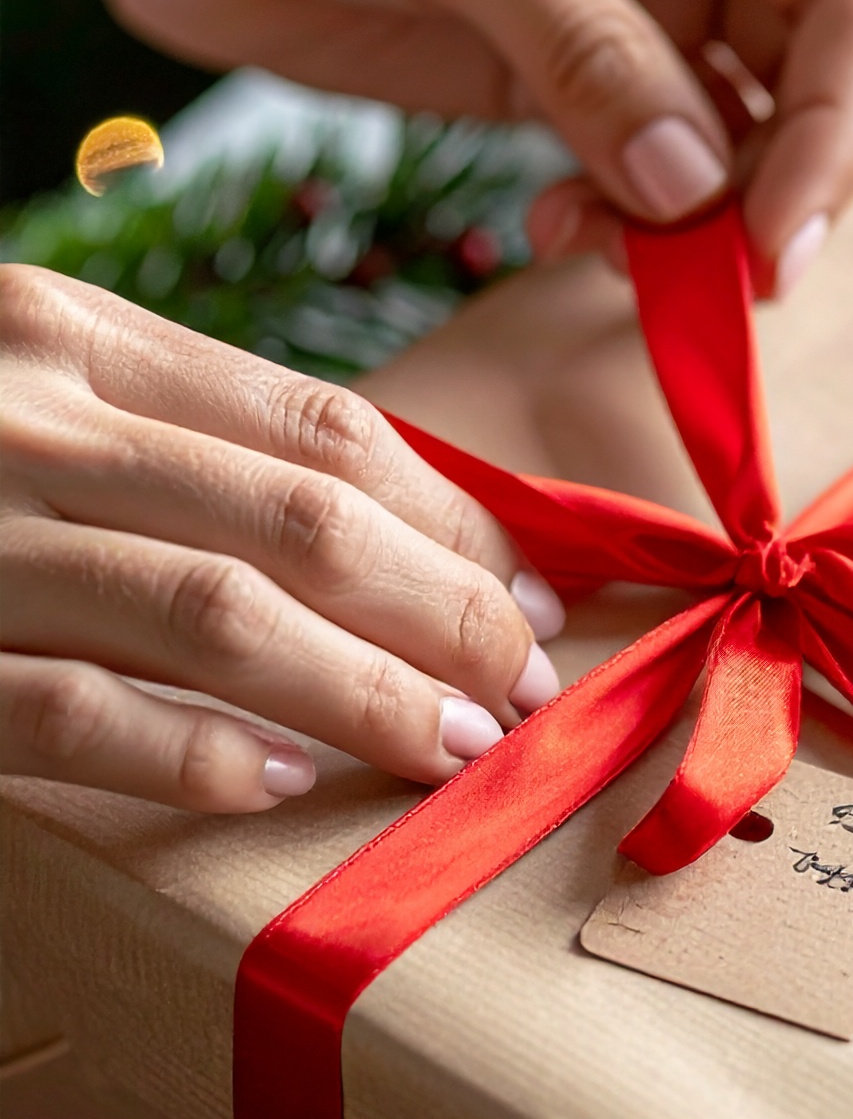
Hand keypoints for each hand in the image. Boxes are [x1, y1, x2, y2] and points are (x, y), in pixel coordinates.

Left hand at [0, 0, 852, 295]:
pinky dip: (638, 227)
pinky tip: (562, 229)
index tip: (776, 235)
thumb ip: (583, 46)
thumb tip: (699, 186)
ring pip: (754, 139)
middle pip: (831, 70)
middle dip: (796, 180)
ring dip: (710, 221)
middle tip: (725, 279)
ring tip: (609, 250)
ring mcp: (641, 0)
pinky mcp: (571, 79)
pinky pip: (659, 177)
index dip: (838, 117)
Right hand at [0, 266, 562, 811]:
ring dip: (365, 694)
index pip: (322, 430)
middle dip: (445, 615)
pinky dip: (201, 754)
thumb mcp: (51, 409)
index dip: (456, 525)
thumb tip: (420, 547)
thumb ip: (196, 449)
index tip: (535, 601)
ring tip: (450, 744)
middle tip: (520, 690)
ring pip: (219, 616)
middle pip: (301, 521)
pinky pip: (84, 716)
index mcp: (74, 337)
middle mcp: (28, 422)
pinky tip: (287, 781)